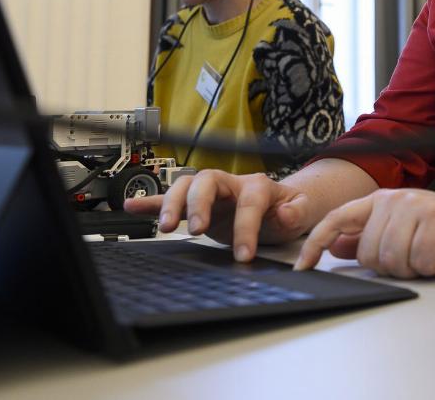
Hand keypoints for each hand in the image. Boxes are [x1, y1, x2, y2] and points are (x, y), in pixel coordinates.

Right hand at [124, 170, 311, 260]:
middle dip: (198, 204)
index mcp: (257, 186)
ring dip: (172, 204)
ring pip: (185, 186)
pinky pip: (169, 199)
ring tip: (163, 226)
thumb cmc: (288, 209)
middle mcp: (229, 184)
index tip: (244, 254)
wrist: (280, 207)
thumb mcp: (301, 211)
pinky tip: (132, 207)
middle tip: (196, 230)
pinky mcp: (196, 206)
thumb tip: (284, 212)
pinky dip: (150, 203)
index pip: (248, 202)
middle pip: (206, 181)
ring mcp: (211, 193)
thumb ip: (296, 212)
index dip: (245, 227)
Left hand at [294, 189, 434, 277]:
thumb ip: (369, 236)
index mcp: (381, 200)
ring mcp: (414, 208)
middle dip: (393, 265)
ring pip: (392, 261)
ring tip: (431, 251)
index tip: (301, 266)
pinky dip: (433, 266)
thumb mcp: (404, 230)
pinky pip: (418, 262)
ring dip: (414, 267)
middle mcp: (394, 199)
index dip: (315, 243)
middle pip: (369, 254)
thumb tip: (335, 244)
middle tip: (417, 253)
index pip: (337, 219)